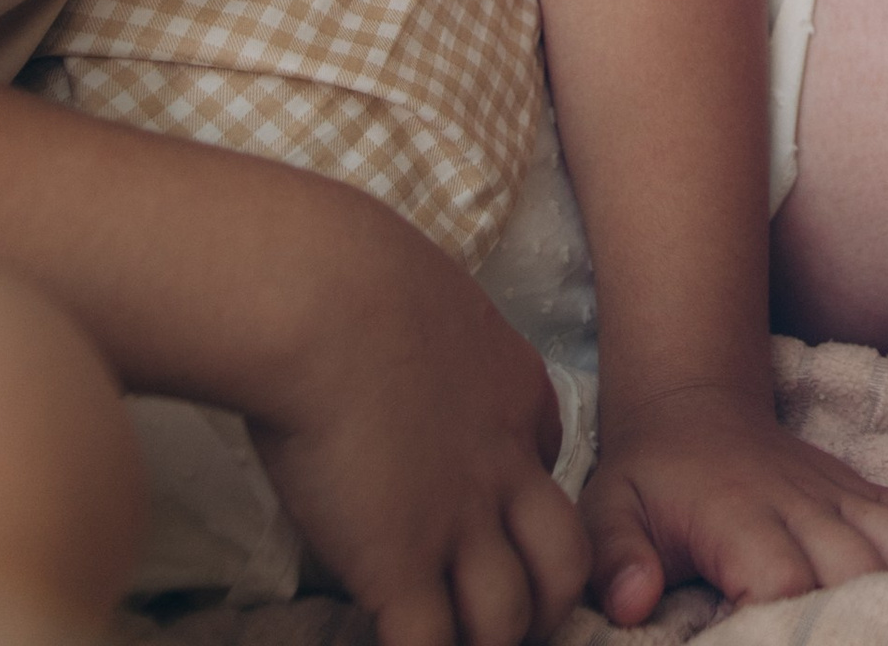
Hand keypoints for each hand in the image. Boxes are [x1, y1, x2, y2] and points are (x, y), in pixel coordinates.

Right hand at [249, 203, 589, 645]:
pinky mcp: (400, 565)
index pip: (548, 472)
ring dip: (484, 640)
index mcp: (517, 397)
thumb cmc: (355, 278)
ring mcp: (459, 523)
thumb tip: (387, 357)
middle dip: (543, 602)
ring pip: (507, 619)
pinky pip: (429, 644)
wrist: (325, 300)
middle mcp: (505, 467)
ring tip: (449, 641)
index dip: (522, 511)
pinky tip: (387, 641)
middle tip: (502, 617)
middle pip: (563, 562)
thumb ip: (433, 347)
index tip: (488, 526)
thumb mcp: (431, 302)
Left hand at [583, 378, 887, 627]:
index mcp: (736, 514)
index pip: (783, 579)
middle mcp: (800, 502)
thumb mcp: (609, 510)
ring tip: (865, 627)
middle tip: (818, 639)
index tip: (763, 642)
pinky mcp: (865, 492)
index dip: (782, 624)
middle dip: (849, 620)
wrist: (694, 406)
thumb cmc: (651, 476)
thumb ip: (615, 558)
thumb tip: (633, 603)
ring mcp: (841, 494)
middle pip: (858, 569)